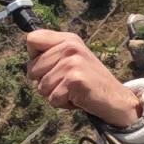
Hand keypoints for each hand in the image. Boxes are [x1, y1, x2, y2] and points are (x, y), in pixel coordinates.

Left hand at [27, 30, 141, 126]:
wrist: (116, 99)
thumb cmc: (89, 84)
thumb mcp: (72, 61)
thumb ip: (52, 56)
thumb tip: (28, 66)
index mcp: (68, 39)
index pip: (32, 39)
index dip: (34, 58)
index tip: (49, 68)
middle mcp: (70, 47)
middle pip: (32, 69)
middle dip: (44, 83)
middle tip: (66, 84)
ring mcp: (73, 62)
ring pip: (41, 87)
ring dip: (55, 95)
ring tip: (73, 91)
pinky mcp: (74, 80)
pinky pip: (53, 99)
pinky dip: (63, 104)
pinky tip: (78, 98)